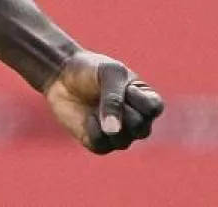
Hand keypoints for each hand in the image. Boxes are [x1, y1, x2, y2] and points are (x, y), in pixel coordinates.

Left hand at [44, 50, 163, 153]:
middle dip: (121, 112)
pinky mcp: (99, 143)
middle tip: (106, 96)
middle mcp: (137, 120)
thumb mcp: (108, 73)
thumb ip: (114, 99)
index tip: (124, 85)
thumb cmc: (92, 70)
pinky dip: (93, 130)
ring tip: (95, 106)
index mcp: (146, 99)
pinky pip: (102, 146)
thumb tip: (113, 131)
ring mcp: (119, 134)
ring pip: (122, 141)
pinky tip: (88, 116)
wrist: (63, 76)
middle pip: (142, 129)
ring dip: (105, 122)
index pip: (155, 108)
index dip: (137, 97)